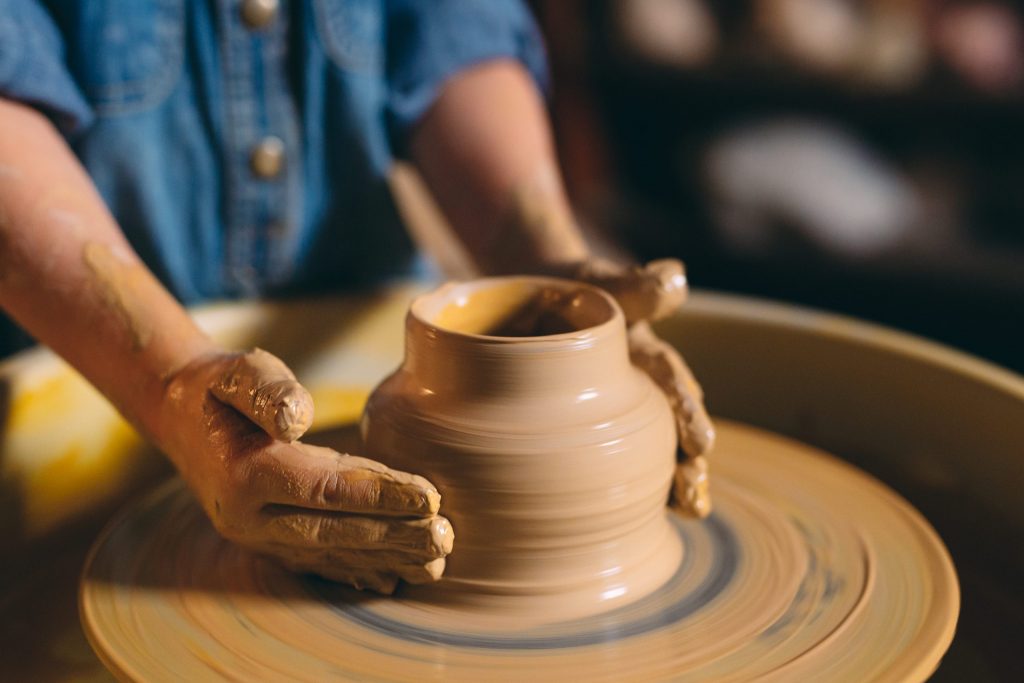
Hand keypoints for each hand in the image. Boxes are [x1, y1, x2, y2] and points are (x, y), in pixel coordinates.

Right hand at [155, 348, 452, 593]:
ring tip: (435, 560)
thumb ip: (269, 390)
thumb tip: (298, 416)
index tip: (429, 497)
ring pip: (331, 553)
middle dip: (393, 536)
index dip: (380, 494)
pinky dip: (357, 571)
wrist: (181, 417)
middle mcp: (248, 517)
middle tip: (444, 536)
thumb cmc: (220, 389)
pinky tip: (395, 576)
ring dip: (385, 559)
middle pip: (334, 531)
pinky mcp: (269, 543)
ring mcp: (258, 537)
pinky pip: (318, 562)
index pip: (324, 489)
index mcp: (244, 474)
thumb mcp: (239, 373)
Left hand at [574, 258, 714, 517]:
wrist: (535, 300)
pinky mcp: (588, 431)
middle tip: (695, 498)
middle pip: (668, 428)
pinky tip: (626, 527)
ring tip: (686, 511)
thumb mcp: (602, 282)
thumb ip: (637, 286)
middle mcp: (640, 388)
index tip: (700, 443)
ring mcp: (617, 413)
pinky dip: (621, 494)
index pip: (668, 380)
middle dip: (685, 464)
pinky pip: (605, 463)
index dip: (685, 409)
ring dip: (667, 483)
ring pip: (648, 451)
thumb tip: (676, 278)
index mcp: (642, 352)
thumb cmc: (573, 291)